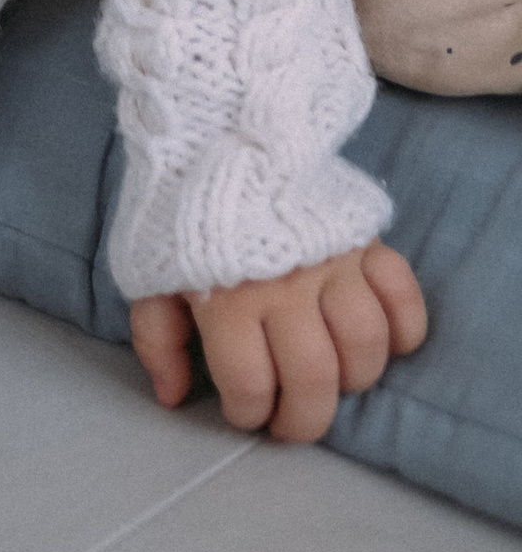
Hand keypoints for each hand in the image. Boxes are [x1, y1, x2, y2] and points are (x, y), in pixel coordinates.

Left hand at [129, 241, 427, 443]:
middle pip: (315, 378)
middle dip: (305, 420)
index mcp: (228, 297)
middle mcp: (285, 286)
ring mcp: (331, 261)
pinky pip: (403, 296)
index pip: (252, 384)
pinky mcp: (363, 239)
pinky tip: (384, 342)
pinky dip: (405, 329)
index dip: (249, 413)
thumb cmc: (177, 212)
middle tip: (292, 421)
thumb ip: (157, 340)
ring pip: (365, 345)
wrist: (214, 130)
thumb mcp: (146, 274)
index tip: (244, 411)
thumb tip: (174, 397)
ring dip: (353, 378)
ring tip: (331, 377)